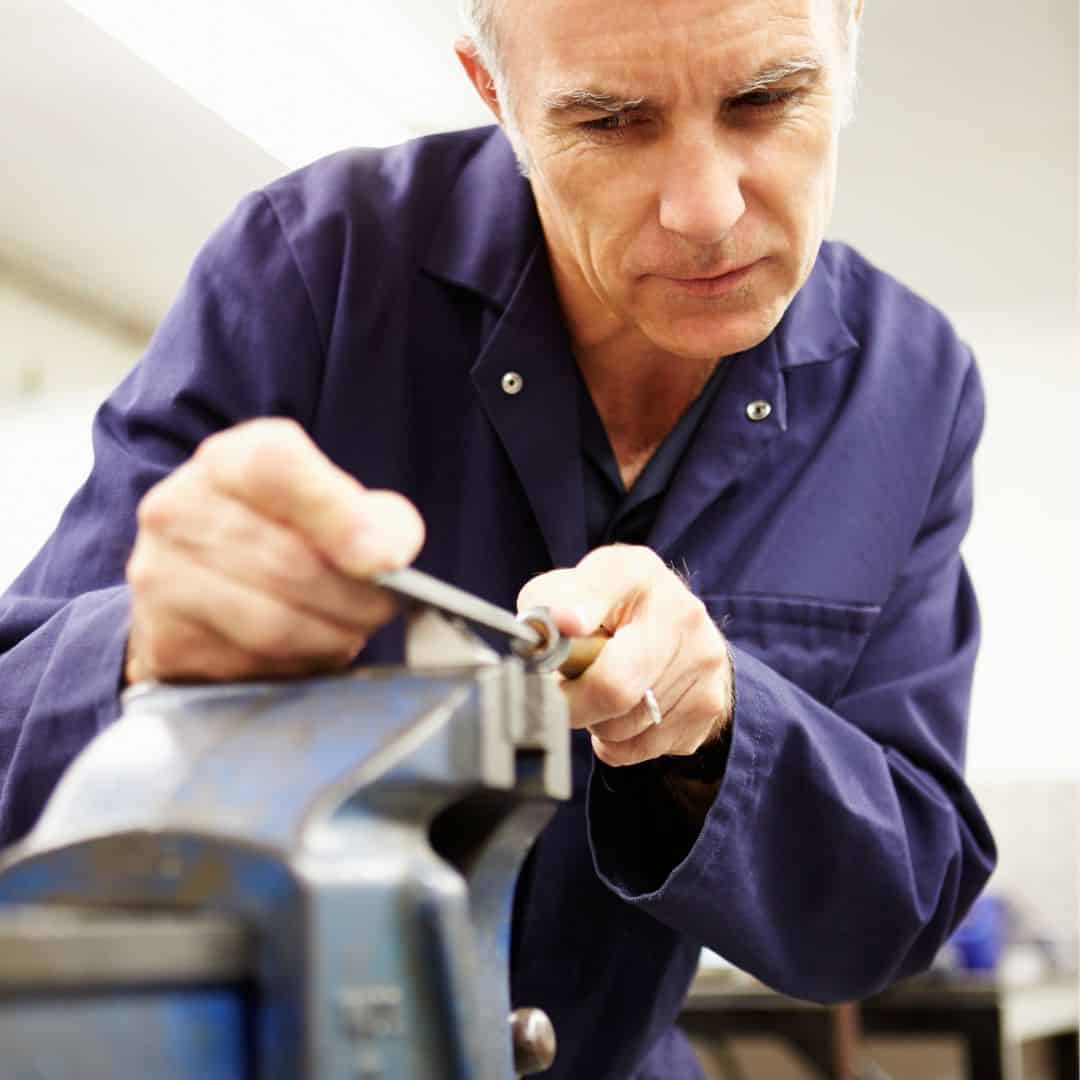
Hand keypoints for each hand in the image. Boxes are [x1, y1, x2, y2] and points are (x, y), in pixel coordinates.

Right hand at [125, 418, 423, 683]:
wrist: (194, 580)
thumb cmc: (275, 533)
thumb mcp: (323, 500)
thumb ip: (368, 516)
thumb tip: (389, 551)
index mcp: (227, 462)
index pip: (278, 468)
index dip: (339, 515)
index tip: (386, 558)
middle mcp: (179, 511)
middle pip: (288, 561)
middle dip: (356, 597)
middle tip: (384, 606)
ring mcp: (162, 578)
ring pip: (274, 623)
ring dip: (333, 636)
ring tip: (352, 628)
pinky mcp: (167, 642)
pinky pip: (253, 666)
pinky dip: (298, 665)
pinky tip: (309, 649)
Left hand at [517, 545, 732, 766]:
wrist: (678, 633)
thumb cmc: (612, 612)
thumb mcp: (574, 588)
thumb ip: (548, 603)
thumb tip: (548, 632)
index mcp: (638, 575)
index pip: (604, 591)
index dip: (575, 613)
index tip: (563, 624)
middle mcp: (681, 614)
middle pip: (613, 687)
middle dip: (573, 702)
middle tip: (562, 693)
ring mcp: (702, 663)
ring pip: (622, 726)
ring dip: (596, 720)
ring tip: (600, 692)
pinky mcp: (709, 707)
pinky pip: (640, 748)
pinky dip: (618, 741)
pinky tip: (623, 712)